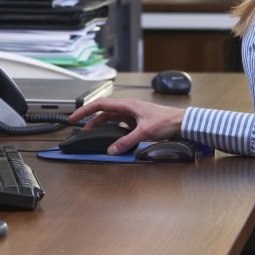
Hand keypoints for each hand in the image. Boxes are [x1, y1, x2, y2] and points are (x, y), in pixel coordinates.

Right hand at [68, 97, 183, 154]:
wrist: (180, 122)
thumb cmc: (166, 121)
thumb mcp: (144, 132)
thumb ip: (126, 142)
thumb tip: (111, 150)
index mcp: (127, 105)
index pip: (100, 104)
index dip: (84, 111)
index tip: (73, 118)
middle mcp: (127, 108)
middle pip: (103, 112)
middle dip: (89, 120)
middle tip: (78, 128)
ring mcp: (131, 114)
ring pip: (110, 118)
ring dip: (99, 126)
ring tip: (90, 134)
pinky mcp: (135, 121)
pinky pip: (118, 124)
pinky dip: (110, 130)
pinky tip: (109, 138)